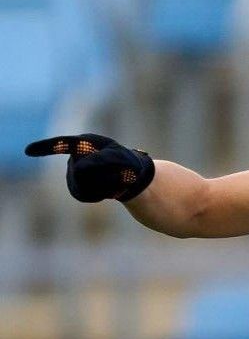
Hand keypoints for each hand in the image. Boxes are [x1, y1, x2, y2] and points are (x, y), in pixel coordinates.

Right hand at [25, 134, 154, 202]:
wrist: (130, 177)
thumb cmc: (126, 163)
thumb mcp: (120, 158)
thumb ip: (102, 160)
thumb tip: (81, 168)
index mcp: (83, 143)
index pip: (62, 144)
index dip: (45, 148)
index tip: (28, 151)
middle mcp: (74, 156)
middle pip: (80, 172)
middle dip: (100, 177)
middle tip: (116, 174)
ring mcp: (73, 172)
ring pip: (81, 185)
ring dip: (99, 187)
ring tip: (110, 182)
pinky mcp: (76, 187)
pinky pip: (82, 195)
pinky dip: (95, 196)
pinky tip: (103, 191)